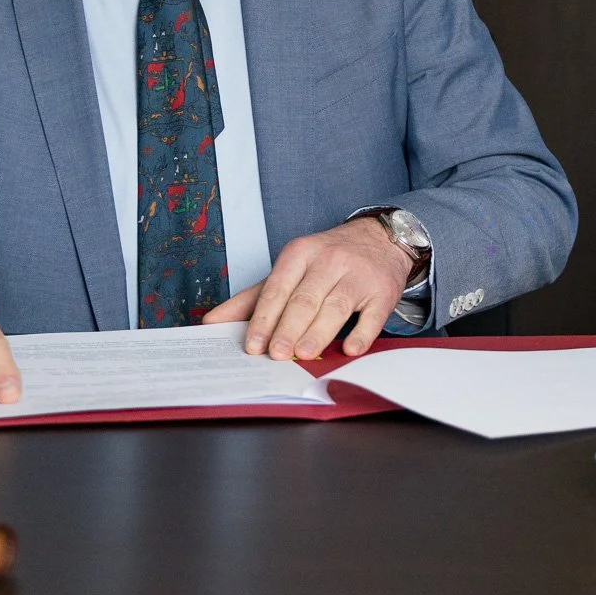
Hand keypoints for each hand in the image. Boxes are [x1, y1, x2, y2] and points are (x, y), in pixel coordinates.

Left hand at [203, 218, 415, 360]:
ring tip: (303, 354)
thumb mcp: (289, 269)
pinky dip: (362, 334)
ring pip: (335, 306)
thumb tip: (212, 322)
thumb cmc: (327, 260)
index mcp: (300, 253)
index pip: (277, 289)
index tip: (253, 345)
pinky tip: (350, 349)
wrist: (380, 240)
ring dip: (318, 332)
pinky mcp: (383, 291)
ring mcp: (358, 275)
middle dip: (287, 328)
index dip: (264, 319)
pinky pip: (372, 315)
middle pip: (304, 299)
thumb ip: (252, 298)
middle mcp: (329, 260)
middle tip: (275, 354)